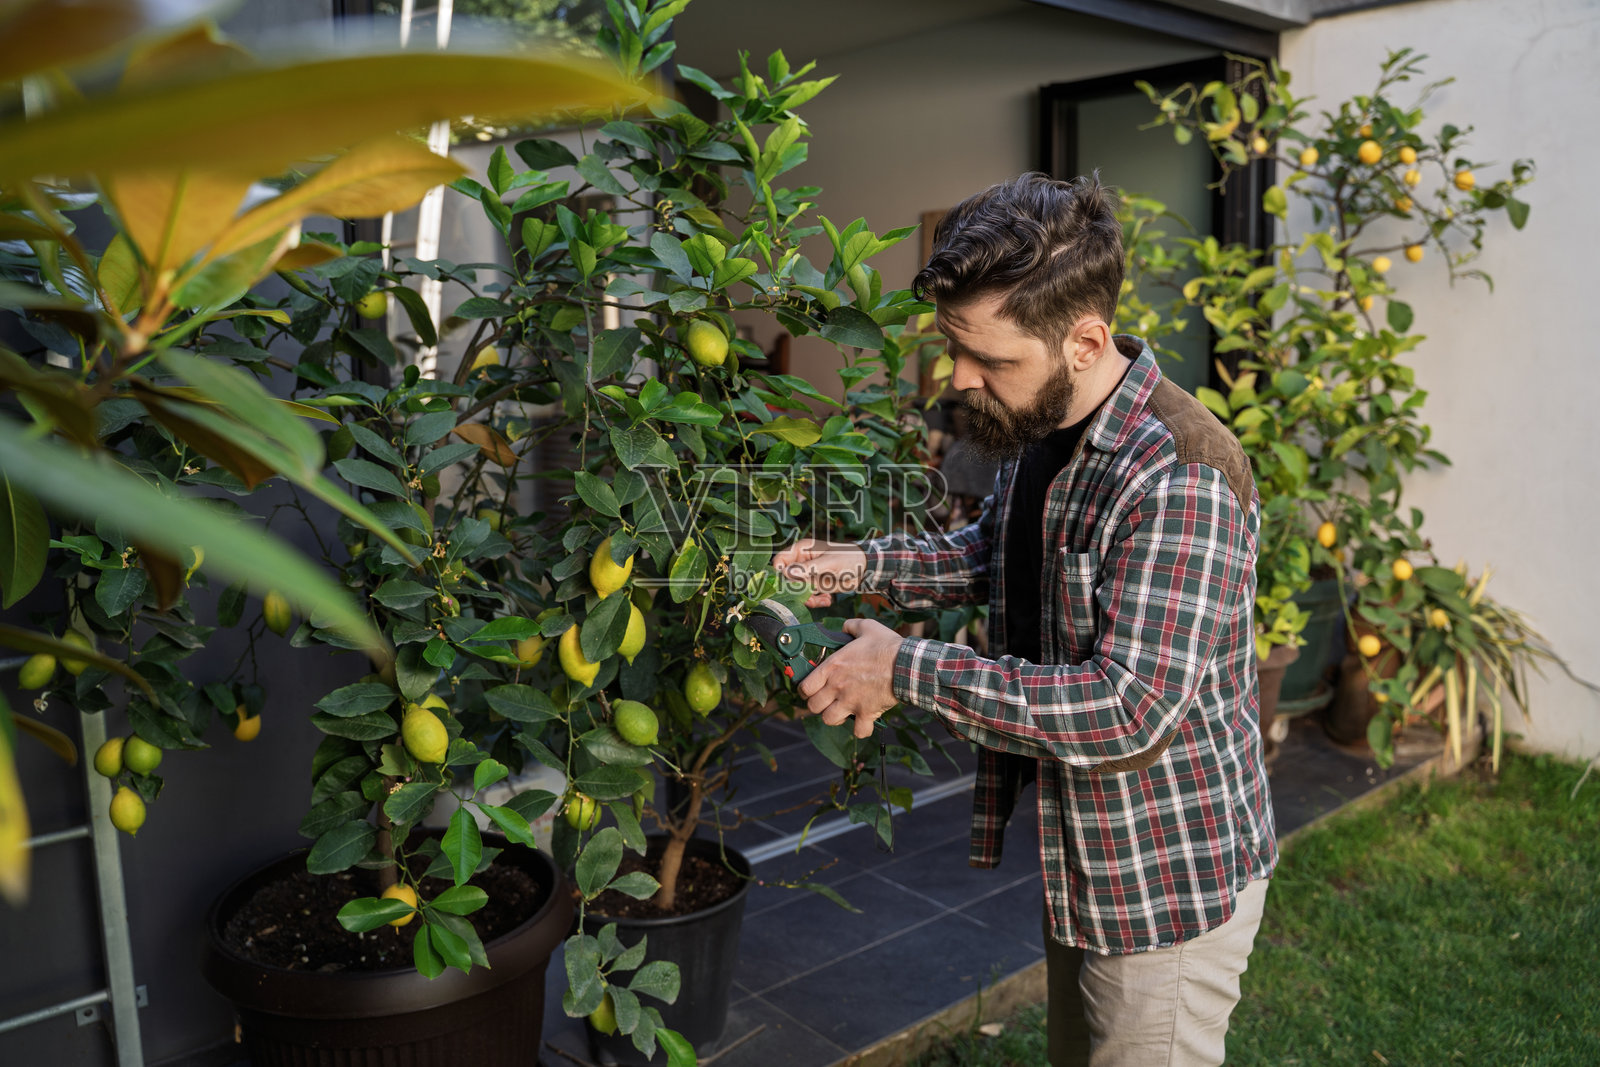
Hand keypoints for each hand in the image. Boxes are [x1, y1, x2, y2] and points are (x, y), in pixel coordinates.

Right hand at [770, 539, 866, 607]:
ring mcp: (808, 575)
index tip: (787, 584)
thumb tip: (787, 572)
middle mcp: (802, 562)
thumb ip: (808, 568)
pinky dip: (816, 601)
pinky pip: (808, 596)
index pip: (780, 560)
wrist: (865, 569)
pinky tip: (828, 599)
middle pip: (786, 579)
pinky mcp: (815, 586)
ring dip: (808, 598)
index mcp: (802, 549)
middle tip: (809, 595)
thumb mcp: (829, 562)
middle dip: (795, 590)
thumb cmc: (848, 557)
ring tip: (823, 599)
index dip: (779, 572)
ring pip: (796, 591)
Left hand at [796, 618, 902, 737]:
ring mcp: (851, 702)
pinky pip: (859, 731)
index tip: (811, 690)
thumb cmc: (886, 646)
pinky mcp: (867, 713)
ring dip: (835, 717)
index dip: (805, 690)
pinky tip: (864, 722)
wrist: (906, 664)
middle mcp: (837, 687)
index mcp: (832, 667)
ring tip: (843, 711)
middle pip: (813, 707)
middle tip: (827, 700)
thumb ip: (851, 626)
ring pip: (829, 720)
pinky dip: (861, 729)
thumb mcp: (867, 627)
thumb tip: (845, 626)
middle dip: (818, 705)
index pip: (805, 687)